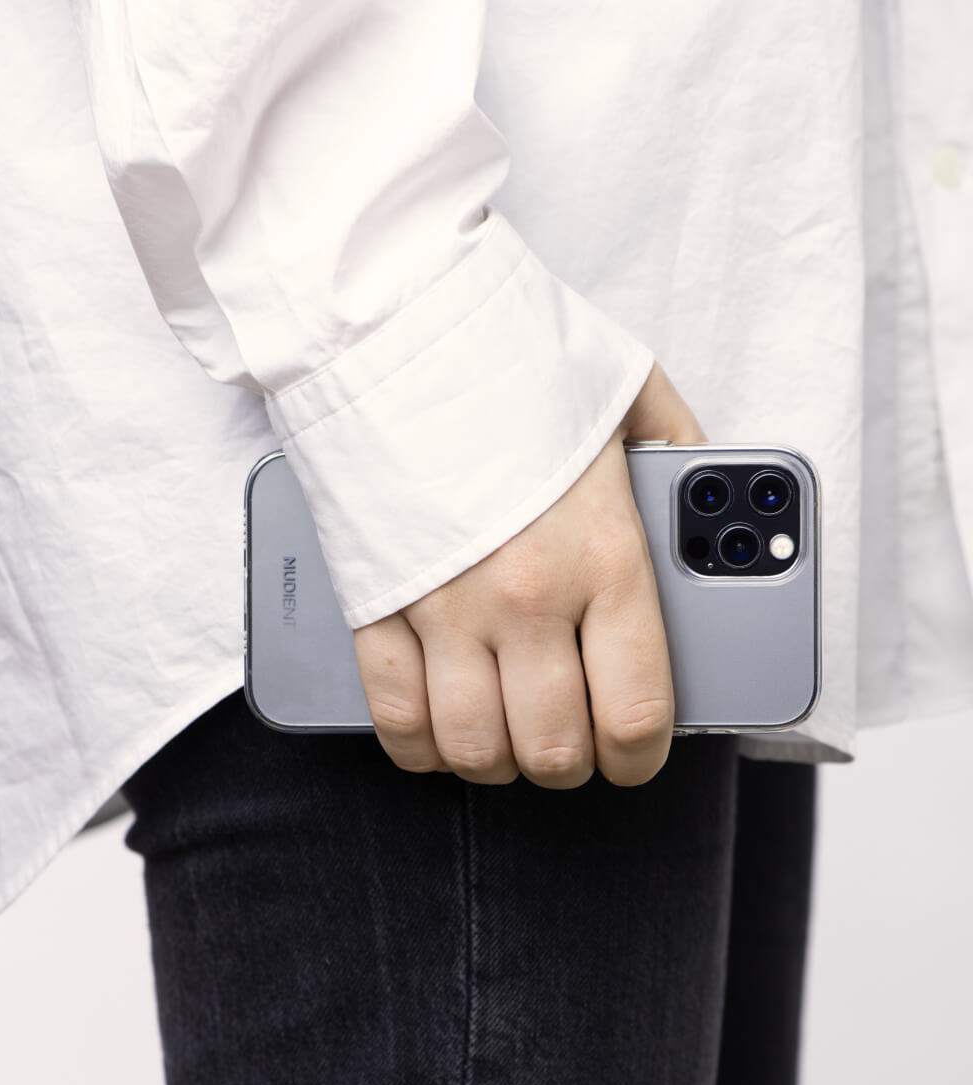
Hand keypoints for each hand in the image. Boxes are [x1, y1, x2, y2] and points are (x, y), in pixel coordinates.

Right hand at [352, 362, 705, 788]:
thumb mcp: (629, 389)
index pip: (638, 711)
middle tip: (573, 743)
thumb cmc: (512, 352)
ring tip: (509, 737)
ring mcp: (444, 608)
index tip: (636, 754)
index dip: (642, 756)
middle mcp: (529, 598)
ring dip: (497, 761)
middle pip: (554, 746)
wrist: (395, 320)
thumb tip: (710, 494)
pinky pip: (393, 717)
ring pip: (474, 748)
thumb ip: (682, 453)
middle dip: (571, 763)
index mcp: (606, 556)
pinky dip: (418, 744)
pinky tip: (437, 732)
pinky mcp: (374, 603)